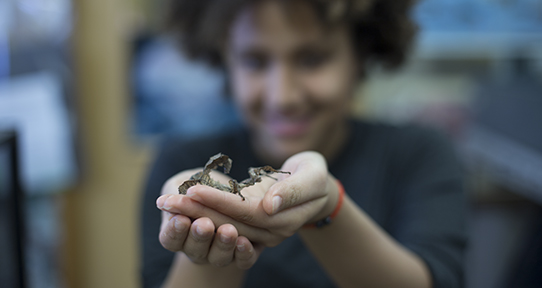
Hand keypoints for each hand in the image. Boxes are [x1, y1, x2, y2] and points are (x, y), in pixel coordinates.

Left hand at [157, 151, 339, 245]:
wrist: (319, 188)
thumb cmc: (316, 175)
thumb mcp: (314, 176)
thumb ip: (294, 190)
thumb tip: (269, 205)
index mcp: (283, 221)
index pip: (244, 213)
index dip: (218, 202)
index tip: (192, 190)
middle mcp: (268, 232)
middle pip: (226, 222)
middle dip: (195, 211)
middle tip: (164, 200)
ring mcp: (258, 231)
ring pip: (220, 224)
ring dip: (192, 214)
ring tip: (164, 203)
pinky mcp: (250, 224)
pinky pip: (223, 220)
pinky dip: (201, 212)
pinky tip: (180, 205)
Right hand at [157, 169, 262, 268]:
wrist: (237, 194)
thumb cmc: (204, 187)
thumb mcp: (186, 185)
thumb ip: (176, 192)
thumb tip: (167, 199)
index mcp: (180, 234)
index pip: (171, 239)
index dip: (174, 231)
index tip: (180, 219)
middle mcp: (198, 249)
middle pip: (195, 250)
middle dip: (199, 236)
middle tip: (204, 224)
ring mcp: (220, 254)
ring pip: (219, 257)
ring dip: (223, 244)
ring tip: (228, 230)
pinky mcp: (244, 255)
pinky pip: (243, 260)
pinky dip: (243, 253)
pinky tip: (244, 241)